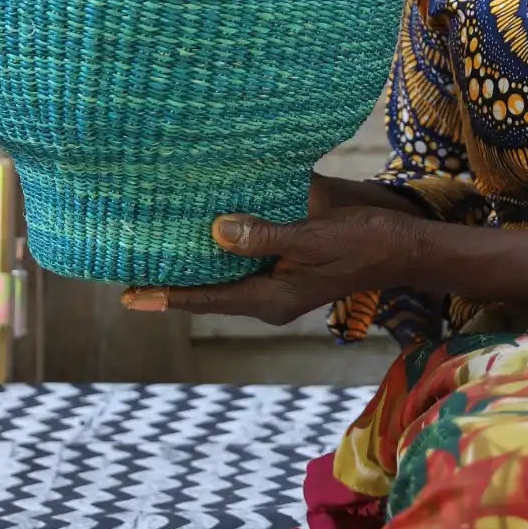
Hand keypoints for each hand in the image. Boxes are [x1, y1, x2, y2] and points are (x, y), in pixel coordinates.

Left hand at [120, 178, 426, 324]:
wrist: (403, 245)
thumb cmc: (364, 242)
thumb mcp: (314, 237)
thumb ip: (265, 236)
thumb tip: (216, 230)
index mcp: (272, 299)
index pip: (207, 299)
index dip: (166, 296)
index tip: (128, 295)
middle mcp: (268, 296)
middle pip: (208, 291)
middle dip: (170, 281)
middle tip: (124, 266)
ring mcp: (276, 282)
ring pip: (223, 276)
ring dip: (192, 263)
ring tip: (150, 248)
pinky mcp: (285, 265)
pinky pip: (243, 261)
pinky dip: (219, 249)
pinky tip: (198, 229)